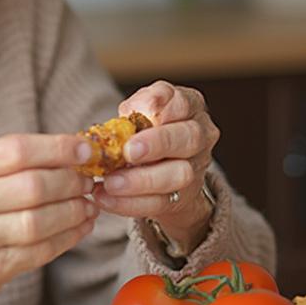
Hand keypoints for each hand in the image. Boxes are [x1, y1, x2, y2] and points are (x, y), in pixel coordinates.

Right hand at [0, 134, 97, 304]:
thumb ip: (4, 163)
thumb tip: (70, 153)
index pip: (16, 150)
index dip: (58, 147)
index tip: (85, 148)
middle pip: (35, 185)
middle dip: (72, 181)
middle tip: (88, 180)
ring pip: (42, 220)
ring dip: (75, 211)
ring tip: (87, 204)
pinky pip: (40, 252)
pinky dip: (67, 238)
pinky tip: (78, 228)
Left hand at [93, 81, 219, 252]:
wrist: (158, 169)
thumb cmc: (144, 129)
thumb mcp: (139, 110)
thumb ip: (137, 107)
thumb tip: (130, 113)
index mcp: (190, 107)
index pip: (184, 101)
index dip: (163, 106)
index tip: (141, 112)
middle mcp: (199, 136)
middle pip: (188, 137)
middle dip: (157, 144)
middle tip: (128, 151)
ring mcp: (196, 168)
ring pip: (178, 174)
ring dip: (141, 180)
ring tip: (110, 182)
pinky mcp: (183, 198)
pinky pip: (160, 203)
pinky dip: (129, 203)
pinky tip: (105, 198)